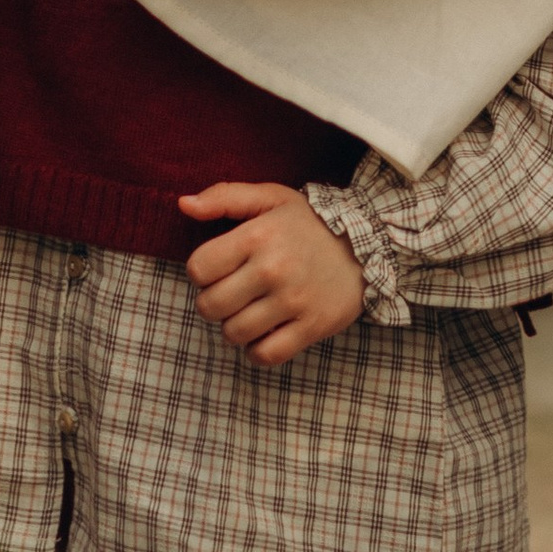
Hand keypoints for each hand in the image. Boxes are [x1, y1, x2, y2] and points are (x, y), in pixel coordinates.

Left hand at [180, 184, 364, 368]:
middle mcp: (273, 269)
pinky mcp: (312, 327)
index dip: (201, 272)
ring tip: (248, 311)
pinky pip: (265, 355)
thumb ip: (223, 197)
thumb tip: (184, 204)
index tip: (218, 269)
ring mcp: (294, 301)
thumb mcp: (269, 197)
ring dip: (233, 327)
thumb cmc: (309, 222)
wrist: (369, 244)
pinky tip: (263, 332)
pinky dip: (256, 350)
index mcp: (258, 235)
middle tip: (231, 293)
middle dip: (212, 302)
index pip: (198, 268)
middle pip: (211, 306)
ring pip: (234, 333)